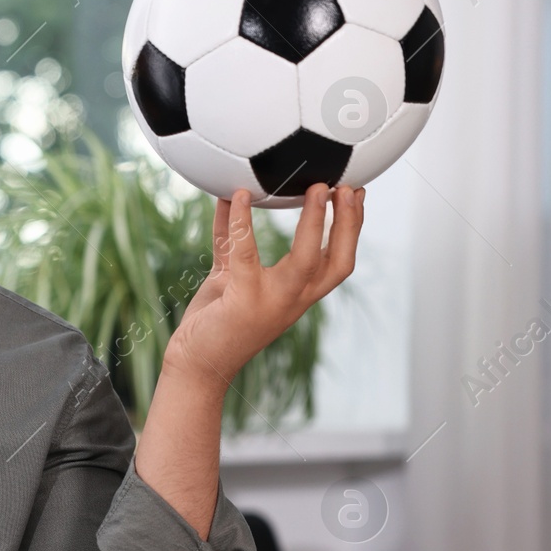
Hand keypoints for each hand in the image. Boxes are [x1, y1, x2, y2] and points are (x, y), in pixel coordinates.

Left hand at [165, 182, 363, 390]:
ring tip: (315, 188)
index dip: (352, 228)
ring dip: (315, 222)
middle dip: (348, 223)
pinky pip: (246, 252)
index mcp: (298, 294)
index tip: (355, 194)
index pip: (338, 261)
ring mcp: (271, 301)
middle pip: (338, 260)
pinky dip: (241, 220)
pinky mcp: (242, 299)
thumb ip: (234, 240)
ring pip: (308, 258)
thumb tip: (232, 196)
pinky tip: (237, 196)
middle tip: (345, 186)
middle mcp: (293, 299)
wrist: (196, 364)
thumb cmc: (214, 320)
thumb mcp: (230, 275)